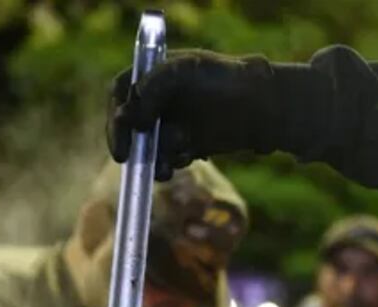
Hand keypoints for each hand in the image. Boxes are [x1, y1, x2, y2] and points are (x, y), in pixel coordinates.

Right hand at [107, 50, 281, 179]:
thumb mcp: (188, 69)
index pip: (121, 92)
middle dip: (127, 141)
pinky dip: (170, 162)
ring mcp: (170, 124)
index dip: (115, 113)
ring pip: (147, 146)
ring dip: (150, 157)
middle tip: (127, 158)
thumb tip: (134, 118)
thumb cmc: (226, 77)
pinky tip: (187, 156)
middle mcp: (157, 100)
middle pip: (128, 123)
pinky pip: (167, 159)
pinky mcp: (185, 146)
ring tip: (166, 166)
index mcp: (153, 75)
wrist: (262, 105)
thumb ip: (157, 84)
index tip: (121, 130)